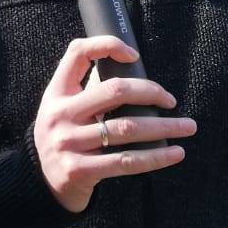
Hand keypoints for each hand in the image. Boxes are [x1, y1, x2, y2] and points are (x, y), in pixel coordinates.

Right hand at [33, 35, 196, 212]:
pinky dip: (155, 157)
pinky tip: (176, 153)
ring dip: (164, 127)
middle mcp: (60, 114)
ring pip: (127, 128)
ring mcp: (68, 143)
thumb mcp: (63, 108)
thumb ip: (89, 90)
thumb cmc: (64, 137)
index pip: (78, 53)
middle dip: (151, 92)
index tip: (134, 55)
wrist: (40, 182)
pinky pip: (126, 162)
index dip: (107, 45)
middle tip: (171, 100)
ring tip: (187, 127)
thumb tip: (136, 78)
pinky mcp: (80, 170)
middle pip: (114, 90)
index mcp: (56, 92)